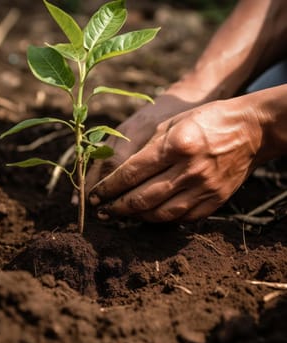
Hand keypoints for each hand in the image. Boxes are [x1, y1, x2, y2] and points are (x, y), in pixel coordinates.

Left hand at [89, 98, 263, 221]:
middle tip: (100, 211)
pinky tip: (146, 216)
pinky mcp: (215, 201)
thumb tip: (114, 175)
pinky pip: (180, 218)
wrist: (250, 130)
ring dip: (134, 217)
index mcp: (175, 145)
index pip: (130, 174)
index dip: (107, 188)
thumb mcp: (170, 125)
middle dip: (115, 207)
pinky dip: (159, 219)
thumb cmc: (204, 121)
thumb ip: (143, 149)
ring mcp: (204, 188)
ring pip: (159, 213)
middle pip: (141, 198)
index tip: (93, 196)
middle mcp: (189, 169)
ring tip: (119, 215)